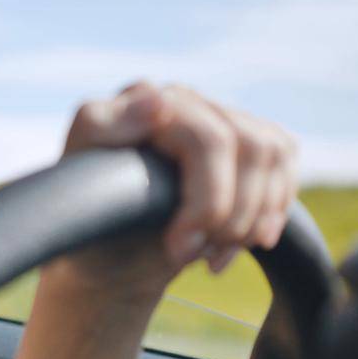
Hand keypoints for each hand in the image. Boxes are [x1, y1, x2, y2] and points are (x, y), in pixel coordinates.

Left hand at [47, 80, 299, 299]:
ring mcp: (211, 114)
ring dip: (251, 217)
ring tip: (214, 253)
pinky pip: (284, 157)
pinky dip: (272, 208)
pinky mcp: (241, 138)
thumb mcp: (73, 190)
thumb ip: (100, 133)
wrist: (111, 261)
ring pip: (271, 151)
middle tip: (193, 257)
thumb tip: (158, 97)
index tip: (178, 250)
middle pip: (249, 146)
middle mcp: (176, 99)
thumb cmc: (90, 232)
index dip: (207, 201)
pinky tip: (245, 241)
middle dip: (229, 216)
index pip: (207, 137)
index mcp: (134, 103)